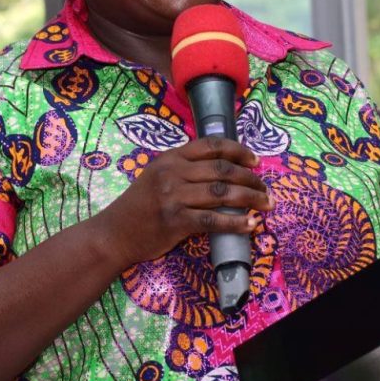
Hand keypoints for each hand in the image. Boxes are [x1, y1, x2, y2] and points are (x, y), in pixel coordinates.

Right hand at [96, 136, 272, 268]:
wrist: (114, 234)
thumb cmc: (139, 206)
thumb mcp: (157, 176)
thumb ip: (185, 169)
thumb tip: (226, 171)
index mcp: (171, 158)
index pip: (212, 146)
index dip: (239, 151)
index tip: (255, 161)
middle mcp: (173, 173)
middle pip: (223, 170)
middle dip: (251, 179)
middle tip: (265, 189)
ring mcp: (174, 197)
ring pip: (223, 193)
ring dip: (250, 199)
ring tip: (265, 205)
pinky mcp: (176, 221)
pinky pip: (214, 221)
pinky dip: (236, 223)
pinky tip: (250, 224)